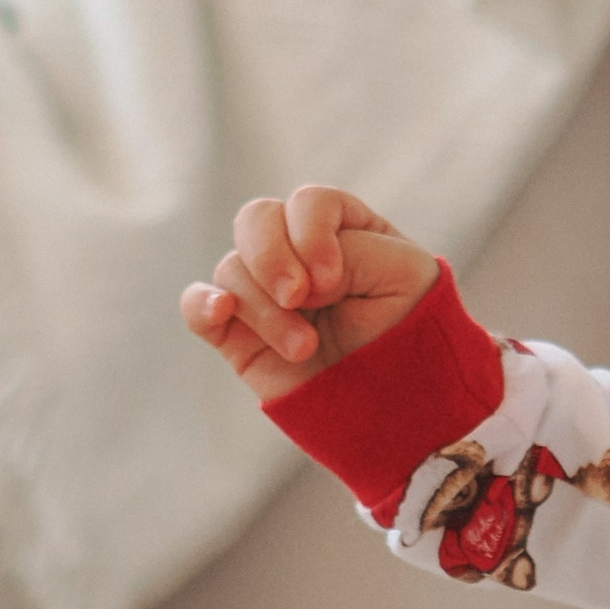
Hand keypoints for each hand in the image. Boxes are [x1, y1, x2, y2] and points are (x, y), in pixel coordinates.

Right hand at [181, 185, 438, 404]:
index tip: (333, 279)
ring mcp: (265, 292)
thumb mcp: (403, 273)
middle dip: (273, 257)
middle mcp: (298, 253)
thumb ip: (349, 248)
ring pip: (233, 268)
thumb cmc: (411, 333)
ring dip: (267, 311)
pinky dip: (202, 302)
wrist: (398, 405)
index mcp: (344, 229)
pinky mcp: (237, 333)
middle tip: (301, 298)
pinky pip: (197, 304)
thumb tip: (286, 274)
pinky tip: (220, 309)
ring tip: (305, 347)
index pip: (309, 203)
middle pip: (257, 218)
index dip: (312, 233)